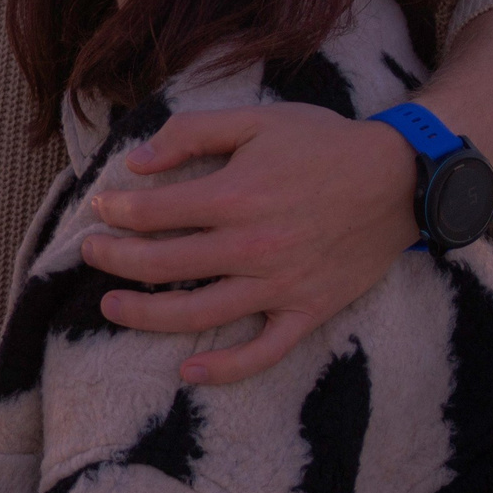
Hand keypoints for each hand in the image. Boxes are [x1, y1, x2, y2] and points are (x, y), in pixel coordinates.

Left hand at [78, 104, 415, 385]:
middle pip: (163, 265)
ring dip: (145, 316)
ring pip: (198, 314)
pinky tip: (188, 372)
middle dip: (115, 260)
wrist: (401, 178)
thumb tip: (135, 162)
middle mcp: (252, 246)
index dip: (116, 211)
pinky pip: (263, 350)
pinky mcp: (307, 310)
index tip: (101, 208)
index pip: (153, 213)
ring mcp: (279, 285)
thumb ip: (190, 133)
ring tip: (111, 307)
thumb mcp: (255, 120)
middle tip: (91, 254)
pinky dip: (225, 368)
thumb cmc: (323, 143)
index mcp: (236, 196)